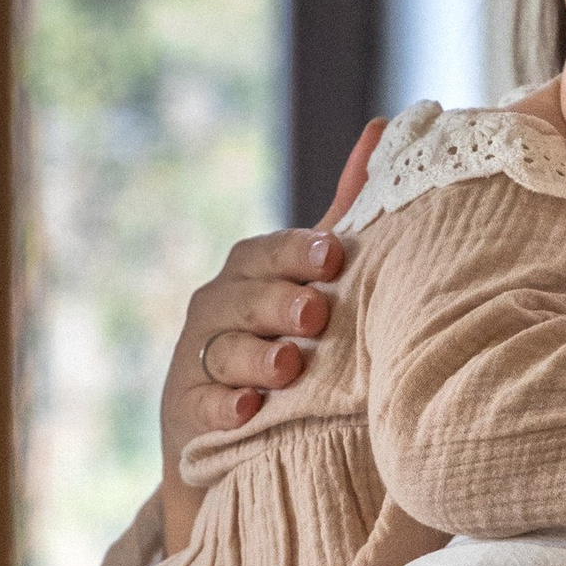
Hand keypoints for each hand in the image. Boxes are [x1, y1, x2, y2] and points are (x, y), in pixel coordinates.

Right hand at [160, 119, 383, 550]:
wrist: (248, 440)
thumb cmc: (292, 343)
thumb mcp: (316, 280)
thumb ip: (345, 212)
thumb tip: (381, 126)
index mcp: (251, 275)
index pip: (265, 252)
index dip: (295, 252)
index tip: (334, 256)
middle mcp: (218, 310)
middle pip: (239, 296)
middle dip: (277, 302)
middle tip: (315, 314)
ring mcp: (198, 361)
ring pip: (218, 349)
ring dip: (253, 356)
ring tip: (287, 366)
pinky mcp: (185, 413)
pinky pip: (199, 406)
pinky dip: (221, 407)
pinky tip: (247, 413)